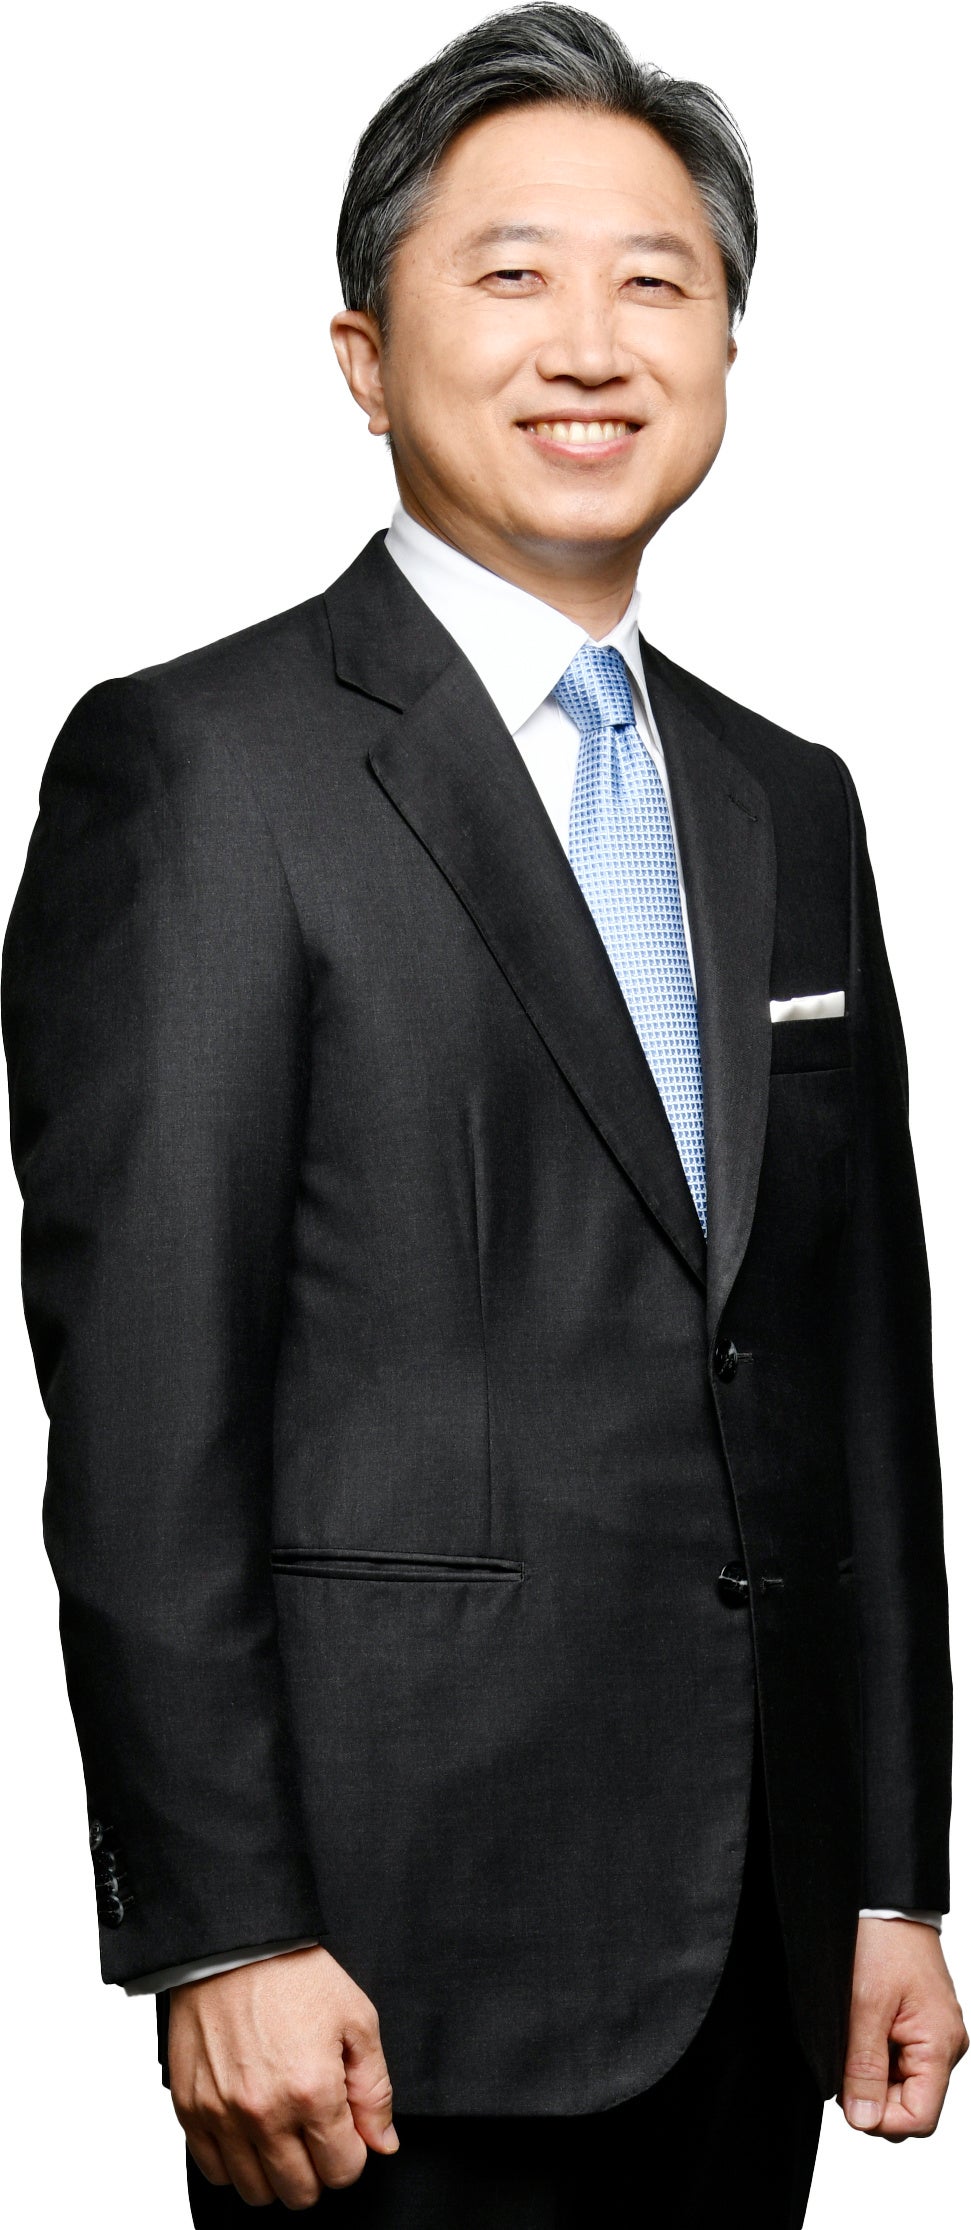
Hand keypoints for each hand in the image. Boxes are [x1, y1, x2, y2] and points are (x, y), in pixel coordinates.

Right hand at [168, 1942, 398, 2206]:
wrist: (233, 1945)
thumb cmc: (296, 1975)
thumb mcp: (357, 2020)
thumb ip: (375, 2090)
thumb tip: (382, 2144)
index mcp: (313, 2091)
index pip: (342, 2172)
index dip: (352, 2154)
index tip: (346, 2130)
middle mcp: (265, 2113)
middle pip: (299, 2192)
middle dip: (317, 2170)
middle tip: (316, 2134)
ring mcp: (222, 2115)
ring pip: (255, 2191)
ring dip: (275, 2172)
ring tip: (283, 2134)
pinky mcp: (190, 2108)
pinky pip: (213, 2170)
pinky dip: (234, 2162)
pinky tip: (250, 2131)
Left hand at [840, 1918, 967, 2138]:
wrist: (888, 1902)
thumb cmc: (883, 1942)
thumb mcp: (864, 2005)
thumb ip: (863, 2066)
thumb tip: (863, 2118)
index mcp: (940, 2045)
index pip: (919, 2118)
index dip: (881, 2118)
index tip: (848, 2097)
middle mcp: (945, 2047)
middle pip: (912, 2106)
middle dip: (875, 2097)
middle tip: (844, 2064)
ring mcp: (934, 2037)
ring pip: (904, 2086)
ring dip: (873, 2075)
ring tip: (852, 2039)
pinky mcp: (922, 2027)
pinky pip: (902, 2062)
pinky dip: (877, 2057)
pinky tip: (861, 2032)